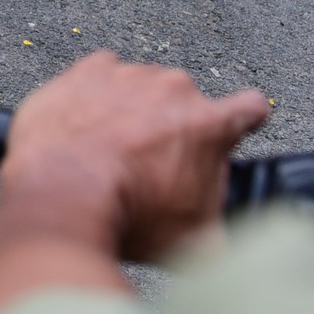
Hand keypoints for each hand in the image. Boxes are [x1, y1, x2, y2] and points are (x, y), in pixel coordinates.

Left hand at [2, 50, 269, 262]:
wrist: (63, 194)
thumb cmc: (128, 216)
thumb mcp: (196, 239)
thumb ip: (227, 227)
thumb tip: (237, 242)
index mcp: (209, 125)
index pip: (251, 107)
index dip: (243, 120)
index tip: (231, 129)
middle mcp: (173, 89)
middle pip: (185, 103)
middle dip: (173, 128)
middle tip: (150, 165)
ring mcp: (128, 76)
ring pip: (141, 89)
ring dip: (132, 111)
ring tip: (110, 151)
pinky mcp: (86, 71)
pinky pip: (101, 76)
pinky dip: (95, 96)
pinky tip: (85, 126)